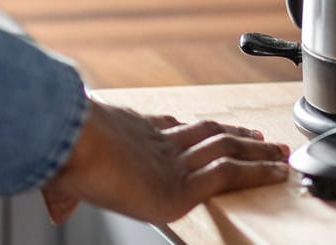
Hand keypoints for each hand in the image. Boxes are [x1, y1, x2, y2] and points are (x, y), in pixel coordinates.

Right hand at [40, 102, 291, 224]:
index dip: (188, 127)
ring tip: (279, 153)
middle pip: (204, 133)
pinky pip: (230, 174)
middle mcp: (156, 142)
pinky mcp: (185, 182)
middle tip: (258, 136)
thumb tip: (56, 209)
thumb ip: (62, 194)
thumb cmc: (63, 152)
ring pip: (225, 149)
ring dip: (255, 151)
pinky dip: (256, 172)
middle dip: (232, 135)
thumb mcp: (60, 176)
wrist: (71, 141)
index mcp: (128, 134)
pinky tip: (277, 173)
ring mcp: (173, 160)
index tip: (204, 126)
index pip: (166, 127)